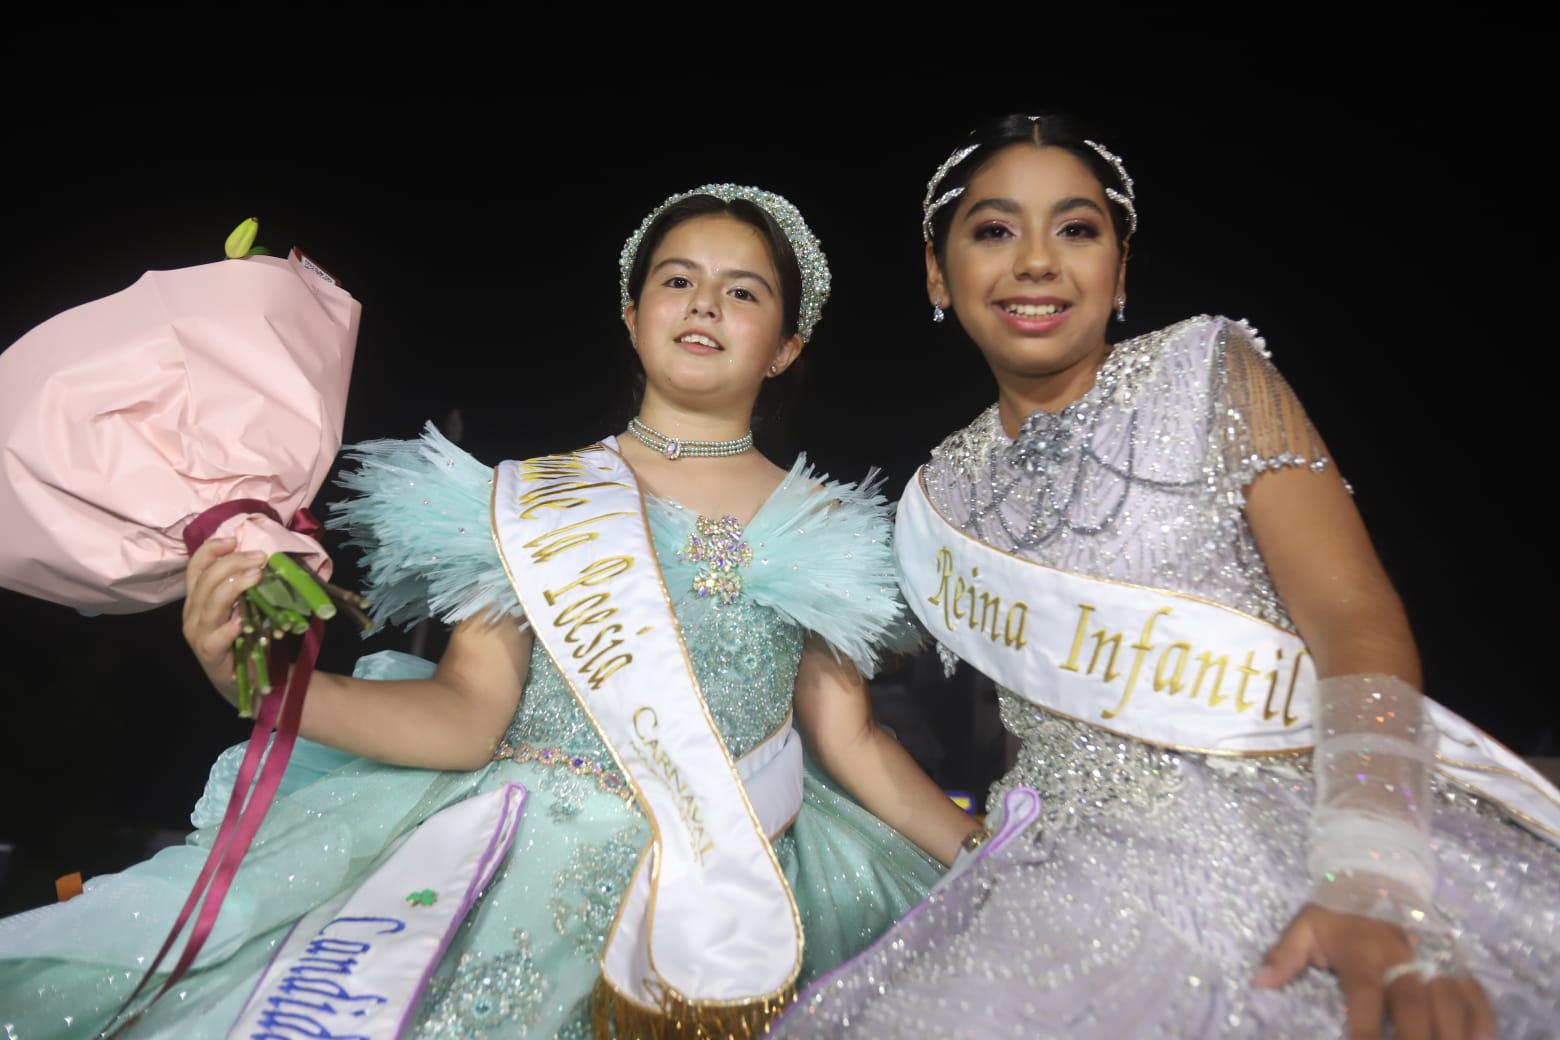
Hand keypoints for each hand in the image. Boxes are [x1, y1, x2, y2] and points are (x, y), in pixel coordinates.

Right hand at [182, 538, 267, 706]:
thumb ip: (246, 586)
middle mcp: (192, 613)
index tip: (233, 540)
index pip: (196, 567)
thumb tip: (265, 558)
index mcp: (197, 598)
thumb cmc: (244, 637)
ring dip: (234, 586)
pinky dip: (228, 628)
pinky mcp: (209, 655)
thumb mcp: (243, 606)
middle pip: (205, 580)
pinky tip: (241, 622)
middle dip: (232, 563)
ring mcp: (198, 634)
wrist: (245, 680)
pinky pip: (215, 639)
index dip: (211, 550)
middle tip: (260, 557)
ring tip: (256, 576)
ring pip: (210, 604)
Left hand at [1254, 903, 1494, 1039]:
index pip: (1364, 993)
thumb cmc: (1337, 914)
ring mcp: (1433, 959)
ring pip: (1451, 1001)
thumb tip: (1259, 983)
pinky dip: (1482, 1019)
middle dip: (1416, 1038)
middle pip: (1414, 1003)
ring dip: (1453, 1033)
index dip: (1363, 1027)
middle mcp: (1402, 957)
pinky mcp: (1454, 963)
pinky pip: (1475, 993)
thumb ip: (1284, 955)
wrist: (1377, 876)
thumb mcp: (1304, 926)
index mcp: (1362, 951)